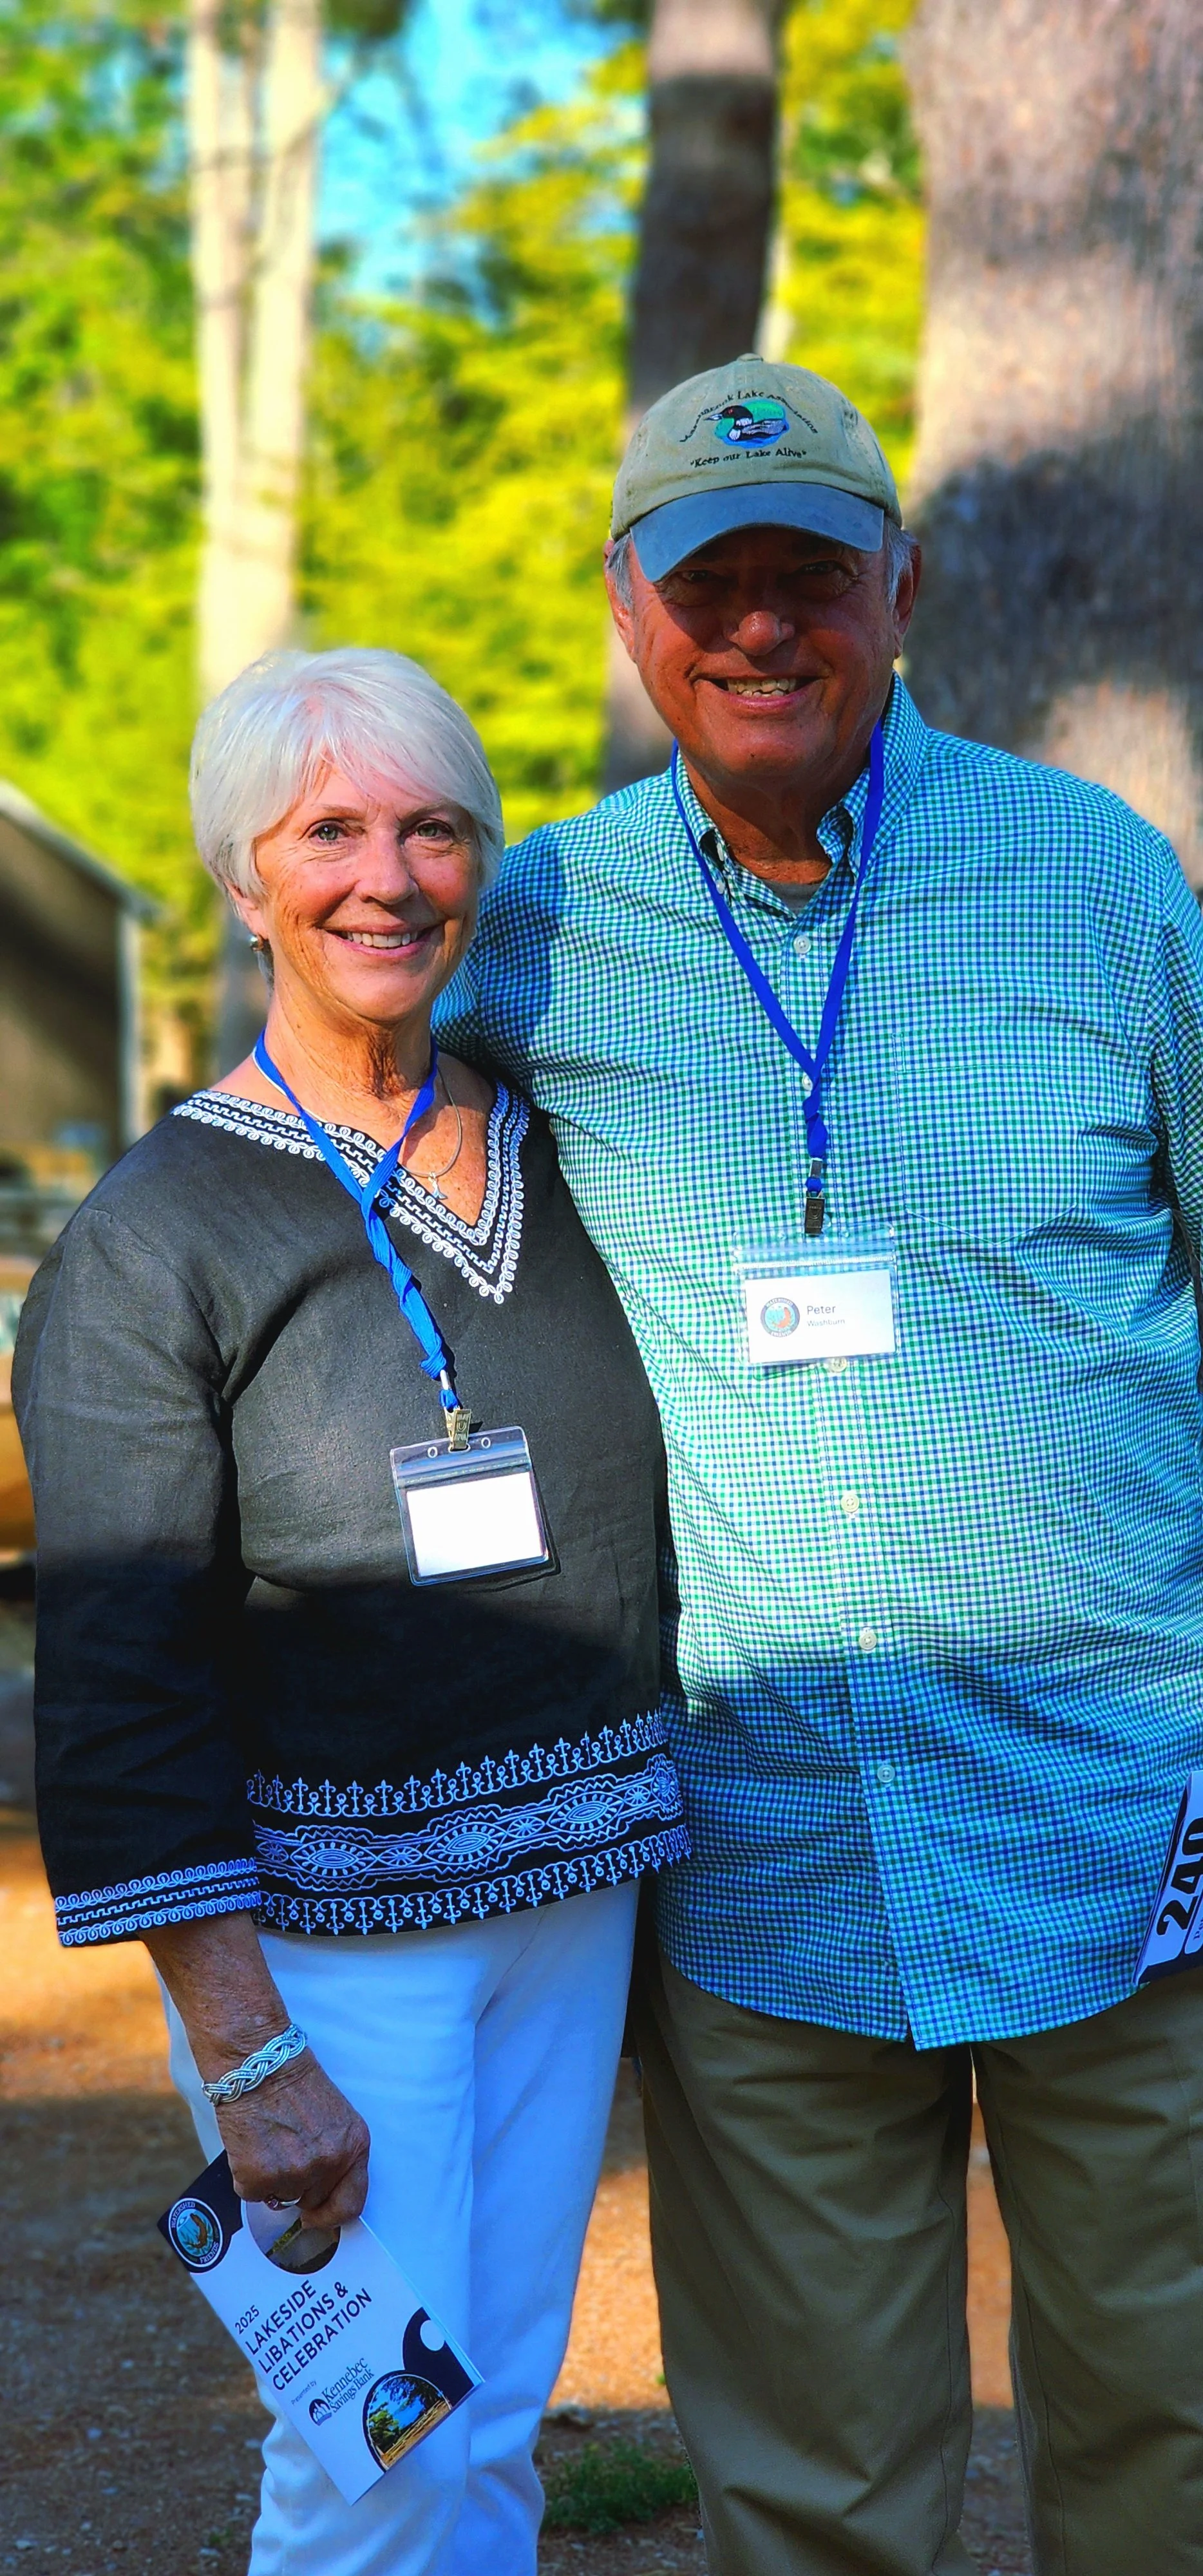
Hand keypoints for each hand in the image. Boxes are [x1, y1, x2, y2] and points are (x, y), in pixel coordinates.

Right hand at [215, 2051, 369, 2227]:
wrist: (258, 2062)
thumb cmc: (293, 2082)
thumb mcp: (334, 2117)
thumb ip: (335, 2154)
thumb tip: (322, 2191)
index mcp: (354, 2146)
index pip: (352, 2203)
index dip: (332, 2216)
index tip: (316, 2216)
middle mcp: (329, 2163)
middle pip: (312, 2201)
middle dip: (297, 2185)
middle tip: (283, 2153)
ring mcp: (295, 2173)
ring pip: (280, 2198)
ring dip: (271, 2178)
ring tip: (267, 2140)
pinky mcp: (260, 2177)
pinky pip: (251, 2192)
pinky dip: (246, 2174)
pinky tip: (249, 2143)